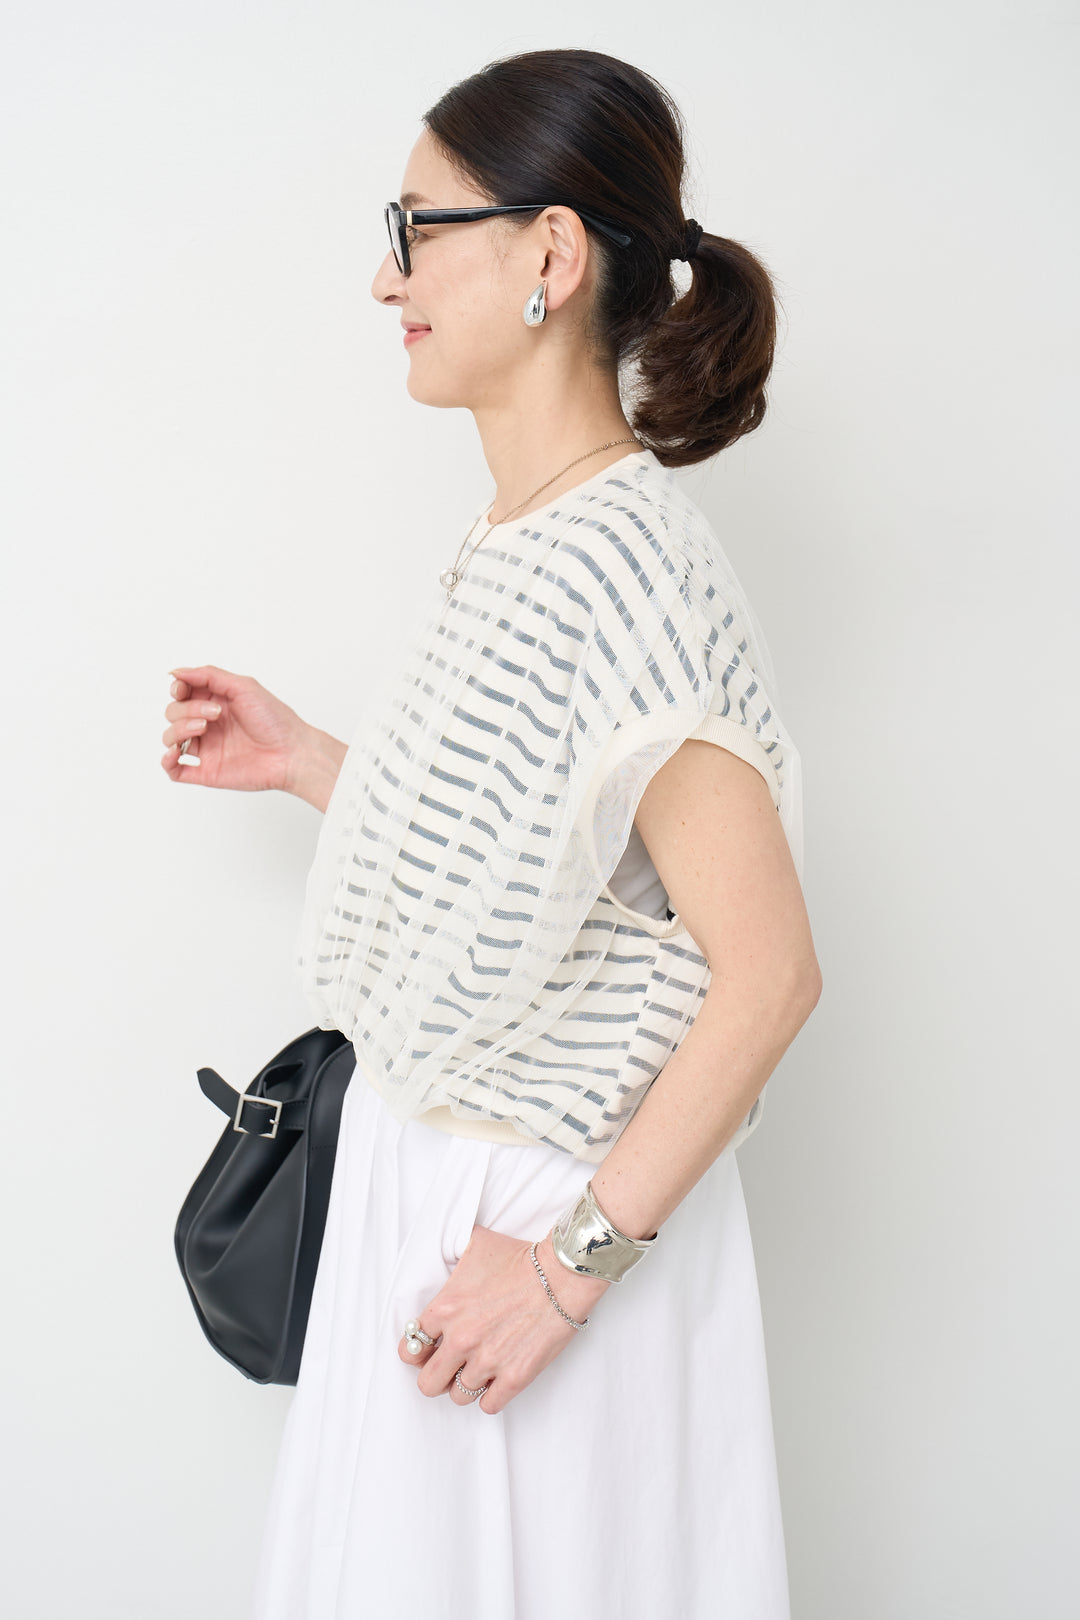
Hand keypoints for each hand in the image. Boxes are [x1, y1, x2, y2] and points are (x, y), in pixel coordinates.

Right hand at [160, 665, 316, 793]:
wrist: (291, 753)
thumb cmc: (274, 720)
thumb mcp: (243, 686)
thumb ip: (209, 675)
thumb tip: (176, 671)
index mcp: (215, 701)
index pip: (181, 693)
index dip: (177, 689)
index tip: (183, 689)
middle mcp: (208, 724)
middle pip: (173, 712)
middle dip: (187, 709)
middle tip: (215, 713)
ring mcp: (206, 748)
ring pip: (170, 737)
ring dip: (178, 729)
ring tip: (203, 729)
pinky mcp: (206, 771)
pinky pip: (174, 770)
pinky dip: (167, 760)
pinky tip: (176, 752)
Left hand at [398, 1225, 611, 1414]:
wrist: (561, 1275)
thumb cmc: (520, 1258)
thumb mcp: (475, 1243)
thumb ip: (451, 1253)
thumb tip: (443, 1251)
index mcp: (445, 1309)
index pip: (410, 1347)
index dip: (418, 1350)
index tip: (429, 1349)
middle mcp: (461, 1340)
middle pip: (427, 1383)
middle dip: (435, 1376)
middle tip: (448, 1368)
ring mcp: (488, 1362)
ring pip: (458, 1397)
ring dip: (465, 1385)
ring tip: (477, 1370)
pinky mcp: (514, 1377)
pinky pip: (489, 1406)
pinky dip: (490, 1397)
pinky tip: (496, 1380)